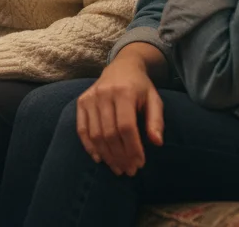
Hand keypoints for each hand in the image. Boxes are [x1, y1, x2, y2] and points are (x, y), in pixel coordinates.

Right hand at [76, 54, 163, 175]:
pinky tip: (99, 159)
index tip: (140, 163)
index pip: (126, 126)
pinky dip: (89, 146)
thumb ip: (156, 121)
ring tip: (117, 168)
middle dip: (120, 156)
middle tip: (129, 171)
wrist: (122, 67)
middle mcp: (104, 94)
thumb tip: (157, 143)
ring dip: (107, 155)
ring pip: (95, 134)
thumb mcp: (154, 100)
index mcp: (125, 92)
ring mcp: (90, 97)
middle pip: (110, 133)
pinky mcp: (81, 102)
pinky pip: (82, 129)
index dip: (133, 148)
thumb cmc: (140, 88)